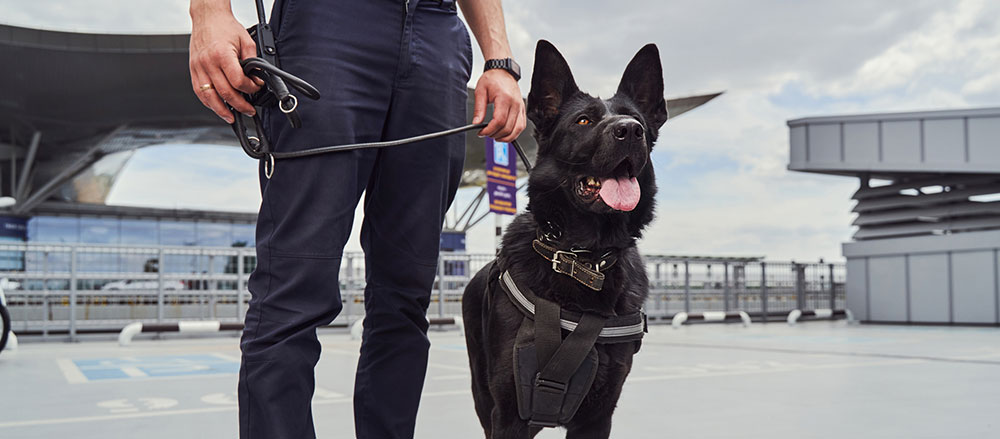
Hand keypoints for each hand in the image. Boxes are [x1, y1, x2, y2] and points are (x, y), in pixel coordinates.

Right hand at [189, 8, 260, 122]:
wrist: (208, 17)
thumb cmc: (225, 27)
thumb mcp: (246, 41)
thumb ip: (252, 61)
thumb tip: (257, 78)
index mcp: (222, 54)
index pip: (237, 81)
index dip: (250, 88)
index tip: (256, 87)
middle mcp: (208, 62)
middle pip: (225, 92)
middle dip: (240, 105)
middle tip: (249, 110)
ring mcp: (198, 67)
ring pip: (209, 96)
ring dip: (221, 110)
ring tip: (232, 117)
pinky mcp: (193, 69)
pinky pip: (199, 91)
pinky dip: (208, 102)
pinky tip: (217, 107)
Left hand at [472, 69, 525, 142]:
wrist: (503, 71)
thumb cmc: (493, 79)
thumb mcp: (480, 91)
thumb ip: (479, 108)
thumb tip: (476, 122)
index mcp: (504, 98)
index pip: (499, 121)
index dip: (489, 130)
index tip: (482, 132)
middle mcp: (515, 103)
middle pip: (508, 127)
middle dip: (495, 134)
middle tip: (486, 134)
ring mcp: (520, 107)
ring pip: (517, 129)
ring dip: (506, 137)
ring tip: (496, 136)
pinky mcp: (522, 109)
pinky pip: (522, 125)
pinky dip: (514, 133)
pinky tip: (506, 133)